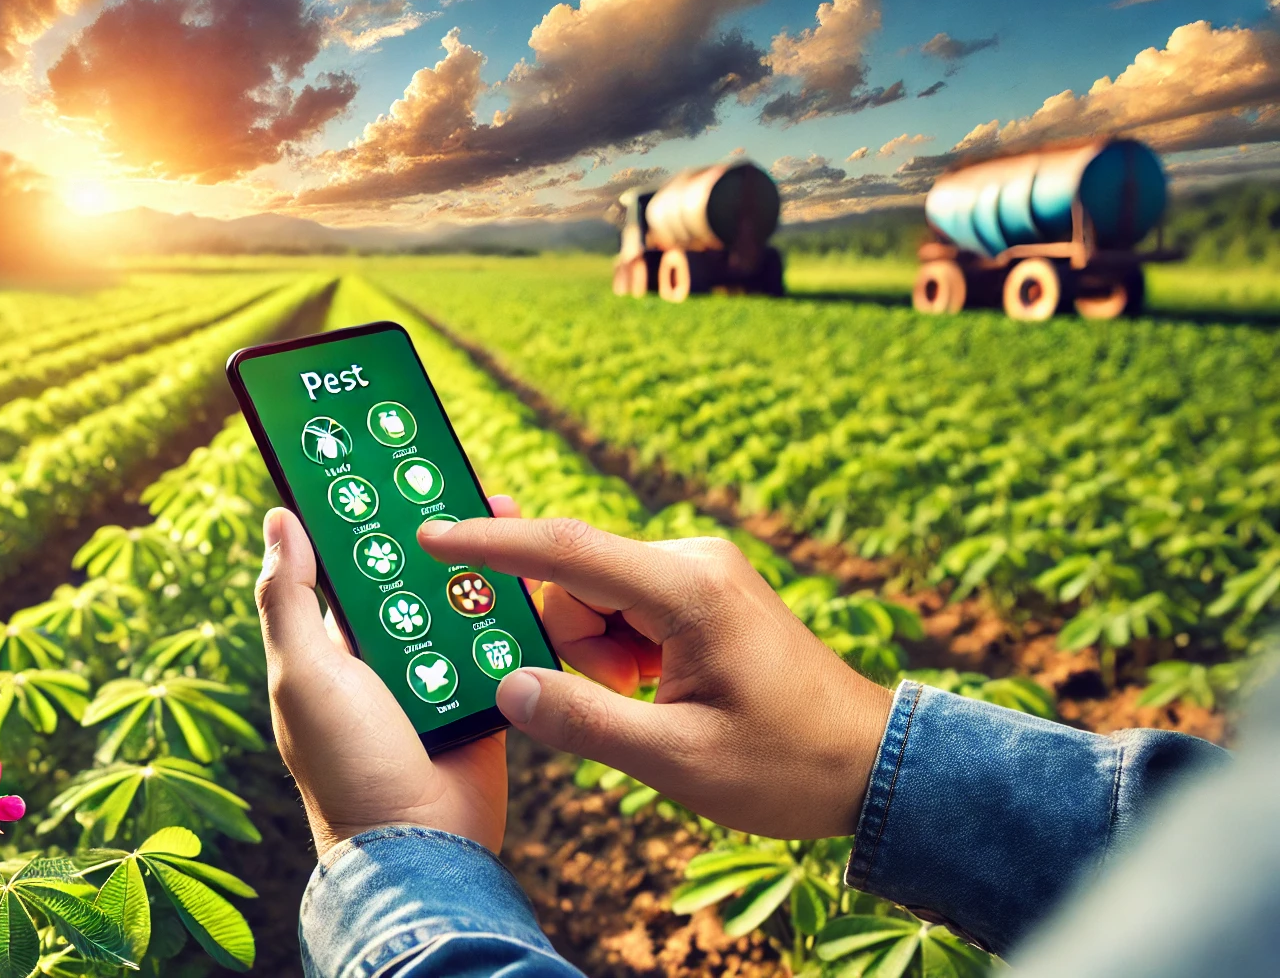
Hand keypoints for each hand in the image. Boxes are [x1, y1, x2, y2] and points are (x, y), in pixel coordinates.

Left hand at [255, 502, 519, 855]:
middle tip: (467, 475)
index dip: (369, 514)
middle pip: (414, 573)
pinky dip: (514, 613)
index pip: (351, 560)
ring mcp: (436, 673)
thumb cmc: (347, 764)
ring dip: (483, 563)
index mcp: (333, 642)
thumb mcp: (302, 674)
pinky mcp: (483, 695)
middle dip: (439, 529)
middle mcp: (384, 653)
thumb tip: (278, 517)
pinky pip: (501, 641)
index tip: (391, 460)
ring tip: (508, 508)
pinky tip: (534, 572)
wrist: (422, 845)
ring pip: (461, 600)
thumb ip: (288, 598)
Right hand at [417, 516, 892, 838]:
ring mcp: (700, 574)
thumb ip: (585, 722)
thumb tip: (509, 689)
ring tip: (649, 703)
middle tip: (621, 699)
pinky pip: (625, 608)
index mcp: (688, 589)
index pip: (566, 550)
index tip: (431, 536)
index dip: (491, 543)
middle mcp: (692, 562)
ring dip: (597, 653)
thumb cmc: (787, 766)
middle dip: (570, 643)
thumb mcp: (678, 760)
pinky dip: (619, 651)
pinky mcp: (703, 594)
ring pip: (595, 597)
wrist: (871, 766)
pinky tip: (654, 691)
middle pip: (575, 580)